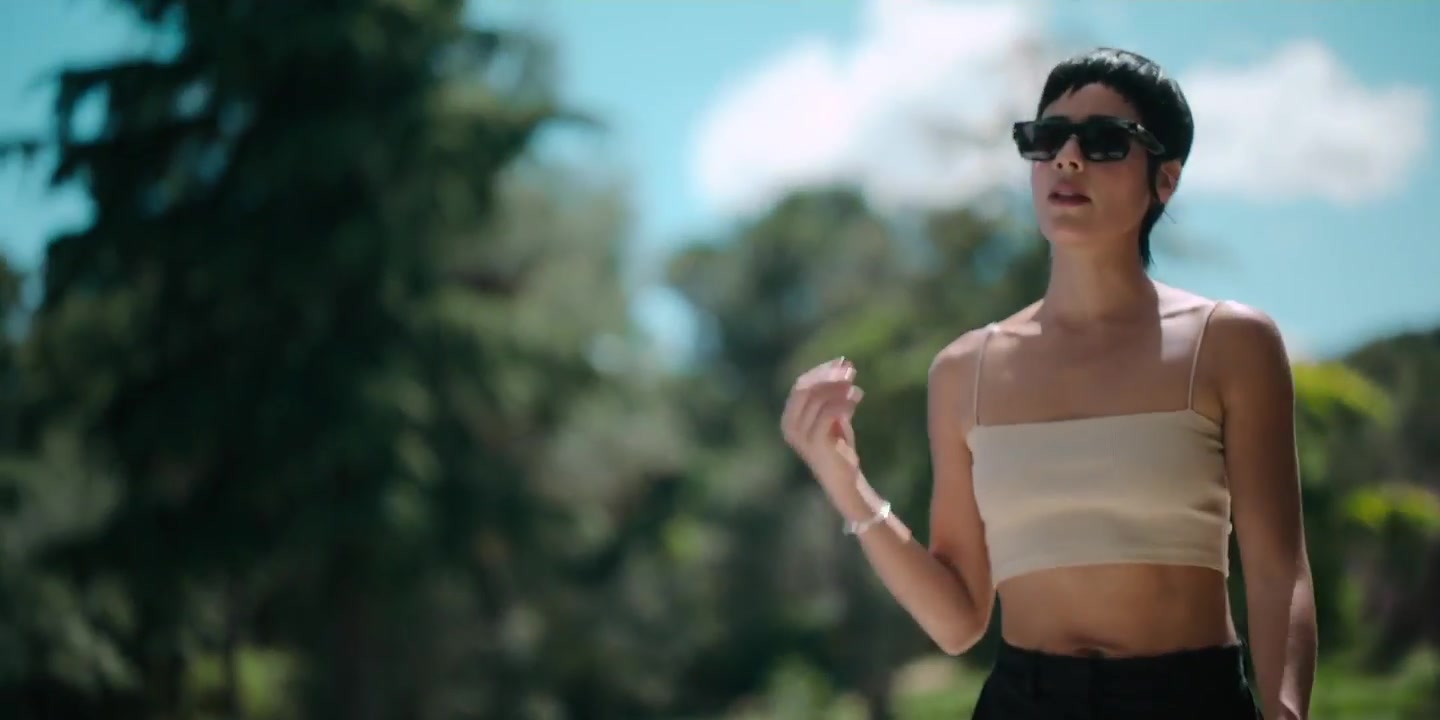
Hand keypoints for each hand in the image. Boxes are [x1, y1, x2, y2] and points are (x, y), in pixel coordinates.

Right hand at [781, 357, 864, 481]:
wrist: (843, 480)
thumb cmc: (837, 447)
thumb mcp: (833, 416)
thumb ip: (834, 393)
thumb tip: (845, 363)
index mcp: (789, 418)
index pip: (801, 385)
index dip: (821, 371)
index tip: (842, 363)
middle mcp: (789, 426)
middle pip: (806, 388)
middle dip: (829, 376)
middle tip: (851, 371)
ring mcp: (801, 435)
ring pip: (818, 398)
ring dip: (840, 388)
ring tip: (857, 389)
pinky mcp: (816, 442)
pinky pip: (829, 412)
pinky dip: (844, 401)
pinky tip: (857, 398)